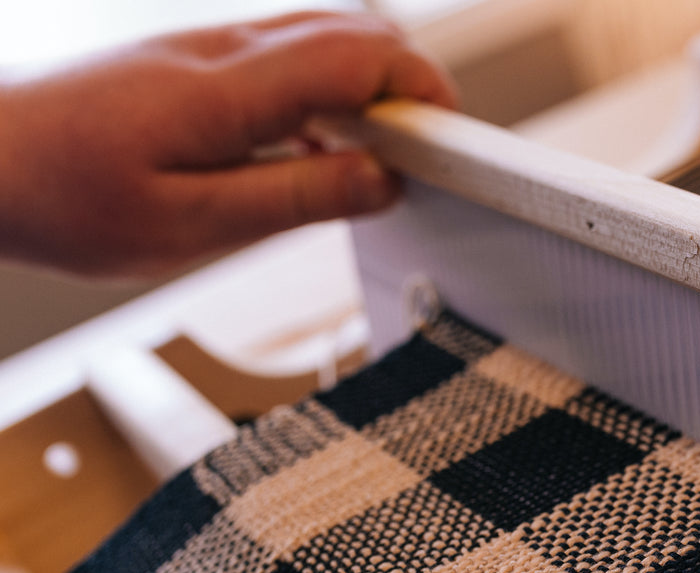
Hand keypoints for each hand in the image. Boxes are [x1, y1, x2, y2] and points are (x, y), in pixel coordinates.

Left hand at [0, 11, 456, 276]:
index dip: (424, 88)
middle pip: (352, 30)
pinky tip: (316, 153)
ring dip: (369, 87)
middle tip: (427, 155)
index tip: (454, 139)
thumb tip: (382, 180)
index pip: (361, 53)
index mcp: (227, 88)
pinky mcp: (188, 65)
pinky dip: (325, 94)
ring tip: (379, 161)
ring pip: (320, 37)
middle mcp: (220, 51)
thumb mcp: (187, 227)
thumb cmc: (58, 198)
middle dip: (409, 83)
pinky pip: (283, 59)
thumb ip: (294, 198)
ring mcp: (202, 50)